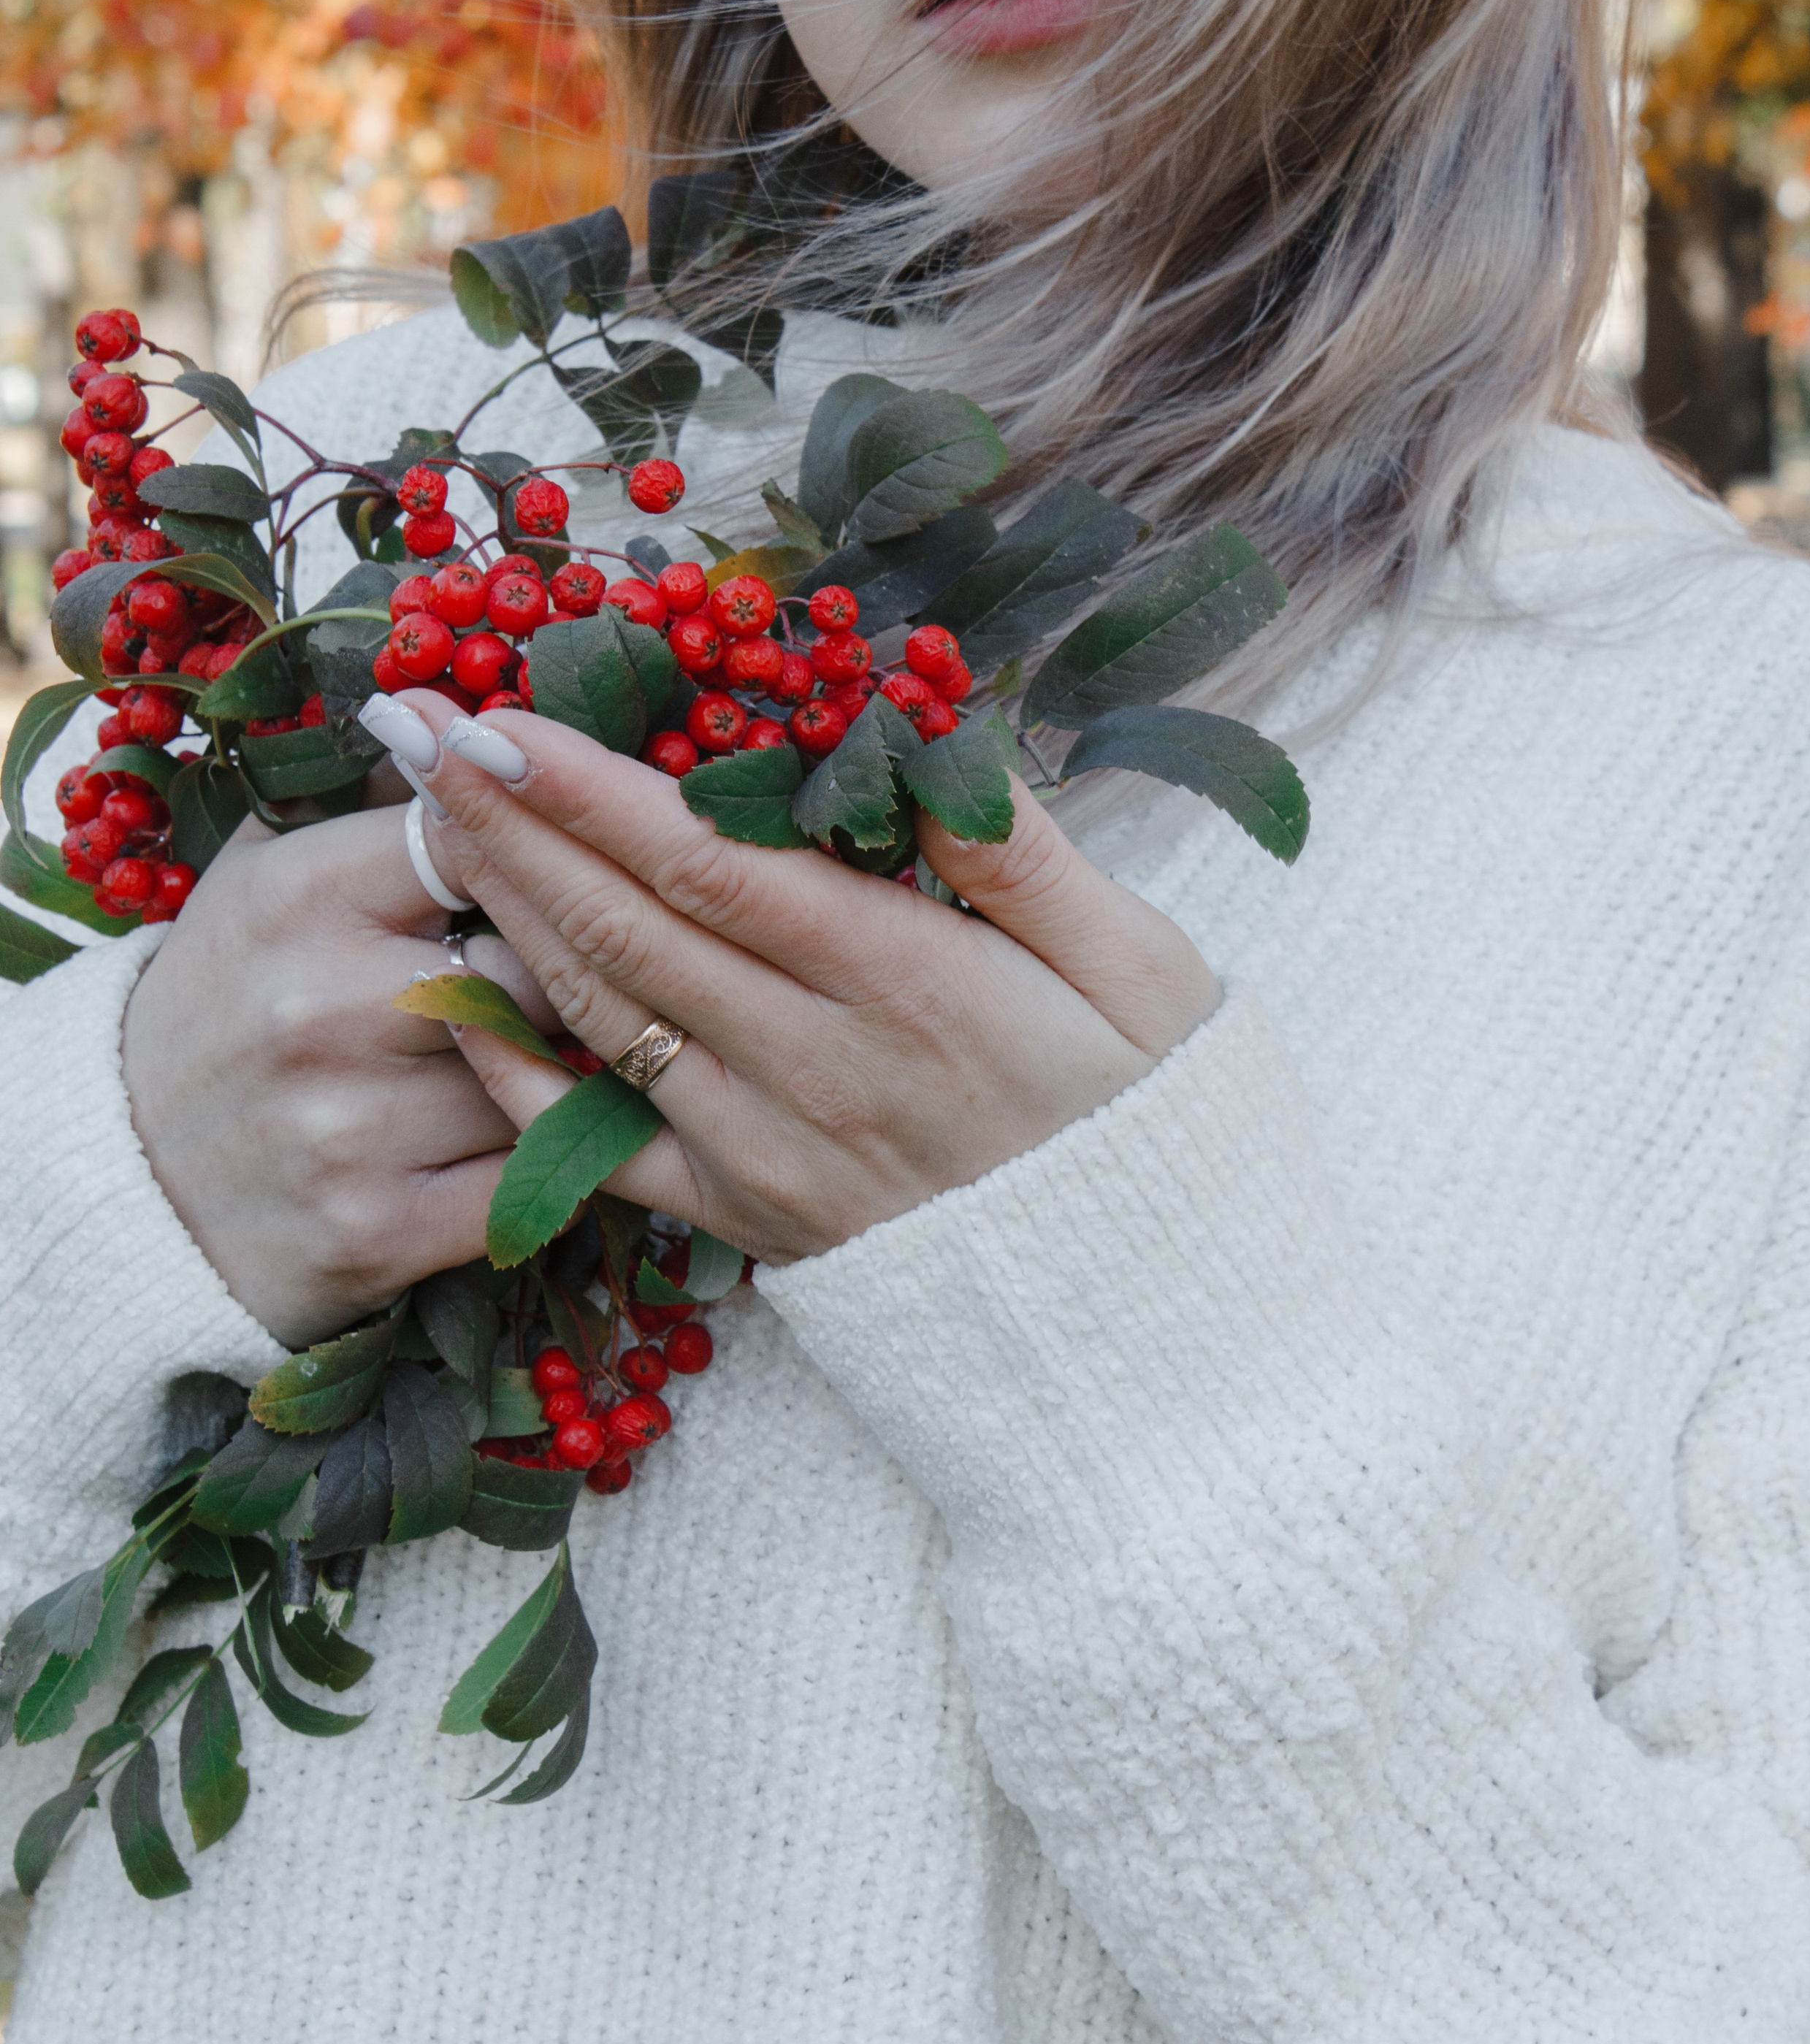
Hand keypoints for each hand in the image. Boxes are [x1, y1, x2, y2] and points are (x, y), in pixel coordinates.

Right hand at [123, 798, 555, 1344]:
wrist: (126, 1183)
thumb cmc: (229, 1005)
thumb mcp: (264, 879)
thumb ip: (372, 805)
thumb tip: (468, 721)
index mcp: (298, 898)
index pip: (476, 835)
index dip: (536, 848)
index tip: (559, 863)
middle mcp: (321, 1007)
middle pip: (536, 964)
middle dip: (565, 971)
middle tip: (572, 974)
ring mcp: (349, 1127)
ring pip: (540, 1076)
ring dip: (556, 1072)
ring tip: (541, 1059)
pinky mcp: (379, 1231)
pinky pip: (532, 1183)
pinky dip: (548, 1163)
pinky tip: (533, 1139)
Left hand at [392, 697, 1222, 1263]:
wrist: (1154, 1325)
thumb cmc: (1149, 1117)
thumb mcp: (1137, 966)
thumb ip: (1022, 853)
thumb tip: (924, 736)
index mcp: (907, 984)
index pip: (714, 867)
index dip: (595, 792)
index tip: (503, 718)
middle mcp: (813, 1066)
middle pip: (627, 925)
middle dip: (512, 823)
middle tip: (420, 732)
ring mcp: (766, 1152)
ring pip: (600, 1014)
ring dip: (504, 907)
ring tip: (431, 819)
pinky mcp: (746, 1219)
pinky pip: (601, 1146)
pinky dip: (520, 1069)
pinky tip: (463, 993)